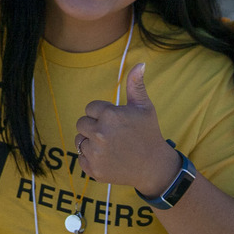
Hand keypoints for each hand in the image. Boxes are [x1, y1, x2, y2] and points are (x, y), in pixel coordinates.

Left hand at [74, 63, 179, 193]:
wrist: (154, 168)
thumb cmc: (148, 133)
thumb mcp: (144, 107)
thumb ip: (136, 84)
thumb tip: (140, 63)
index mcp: (110, 115)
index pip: (90, 108)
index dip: (102, 114)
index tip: (115, 122)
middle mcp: (100, 133)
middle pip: (81, 123)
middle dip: (93, 127)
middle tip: (112, 134)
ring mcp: (96, 153)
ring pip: (79, 141)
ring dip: (90, 142)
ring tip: (109, 146)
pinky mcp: (94, 170)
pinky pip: (81, 158)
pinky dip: (90, 158)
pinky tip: (107, 158)